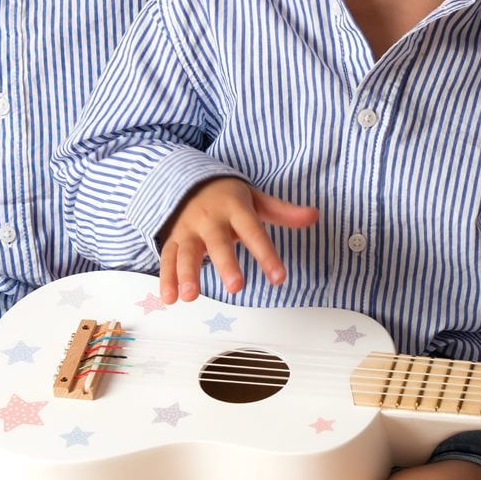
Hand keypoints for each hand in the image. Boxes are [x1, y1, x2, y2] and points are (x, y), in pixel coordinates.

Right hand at [159, 177, 318, 302]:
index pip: (253, 231)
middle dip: (226, 264)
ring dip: (187, 274)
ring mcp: (189, 230)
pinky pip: (168, 259)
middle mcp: (210, 220)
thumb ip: (283, 212)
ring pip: (187, 252)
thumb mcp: (256, 200)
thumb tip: (313, 215)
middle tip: (236, 287)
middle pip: (218, 243)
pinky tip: (169, 298)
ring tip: (191, 296)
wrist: (188, 180)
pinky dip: (166, 279)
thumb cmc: (227, 197)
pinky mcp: (173, 240)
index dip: (266, 254)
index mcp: (234, 208)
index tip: (279, 277)